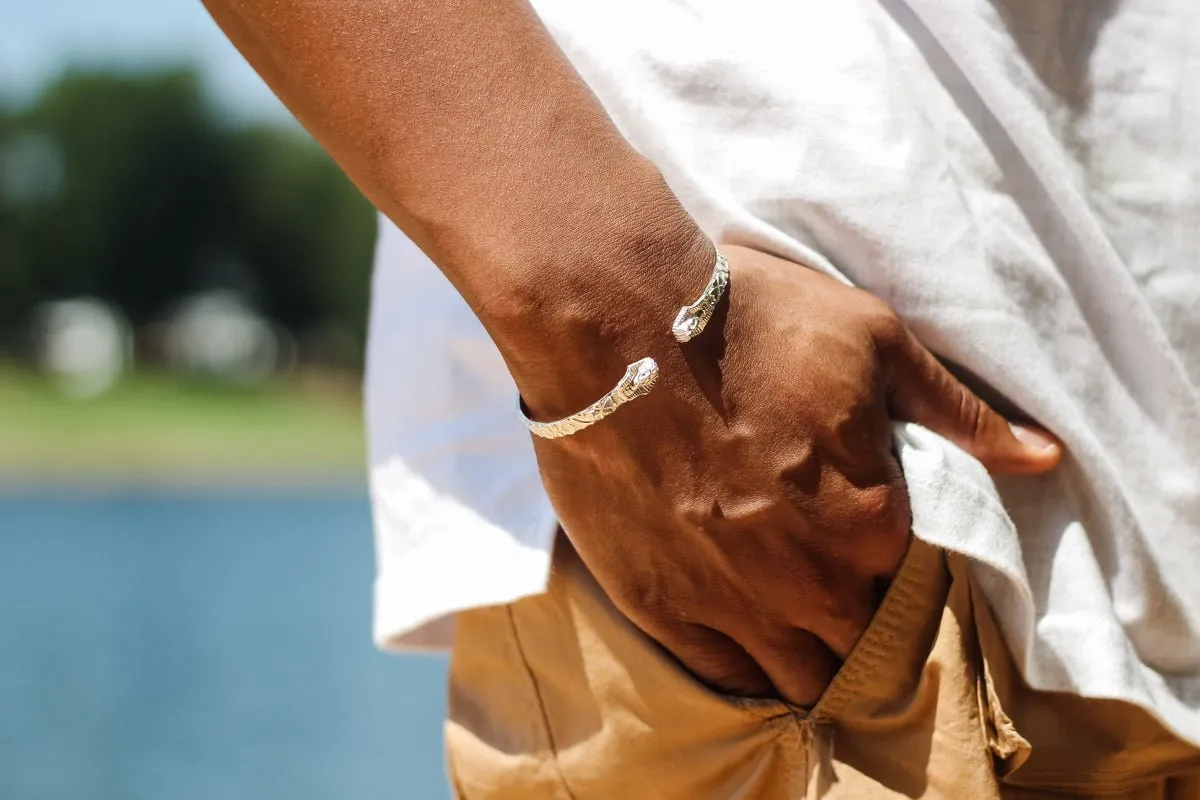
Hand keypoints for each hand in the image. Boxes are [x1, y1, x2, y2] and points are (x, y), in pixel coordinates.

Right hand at [521, 243, 1060, 705]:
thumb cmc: (750, 320)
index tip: (872, 539)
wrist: (614, 322)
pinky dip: (743, 664)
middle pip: (859, 644)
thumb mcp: (873, 341)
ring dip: (807, 654)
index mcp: (870, 522)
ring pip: (797, 676)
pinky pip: (721, 675)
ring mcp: (729, 602)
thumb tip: (1044, 460)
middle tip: (829, 573)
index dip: (896, 565)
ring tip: (791, 612)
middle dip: (858, 619)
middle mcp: (807, 582)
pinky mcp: (659, 606)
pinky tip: (746, 635)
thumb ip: (959, 413)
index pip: (914, 586)